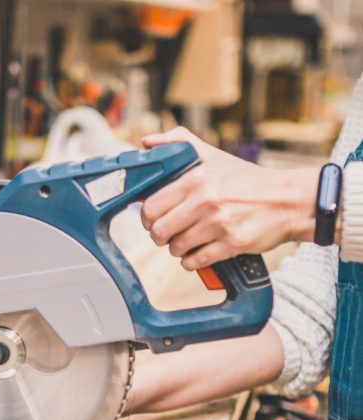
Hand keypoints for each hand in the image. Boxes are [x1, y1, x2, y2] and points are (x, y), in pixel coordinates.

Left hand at [139, 127, 319, 270]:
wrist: (287, 200)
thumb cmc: (246, 180)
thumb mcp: (213, 155)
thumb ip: (179, 143)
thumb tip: (147, 142)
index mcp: (196, 179)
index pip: (151, 207)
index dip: (148, 218)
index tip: (155, 219)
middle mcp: (205, 200)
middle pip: (159, 231)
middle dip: (160, 236)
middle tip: (169, 233)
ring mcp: (218, 224)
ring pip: (176, 249)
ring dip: (178, 249)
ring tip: (189, 240)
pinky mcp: (231, 244)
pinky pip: (195, 262)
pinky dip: (192, 261)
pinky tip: (198, 252)